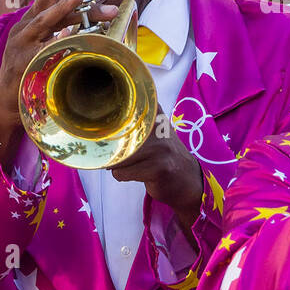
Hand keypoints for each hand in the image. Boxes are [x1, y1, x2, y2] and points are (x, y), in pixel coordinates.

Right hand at [0, 0, 117, 159]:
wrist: (9, 102)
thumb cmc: (29, 71)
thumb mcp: (40, 46)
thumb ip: (56, 32)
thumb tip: (78, 22)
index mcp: (30, 23)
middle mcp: (24, 29)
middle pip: (44, 2)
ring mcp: (22, 45)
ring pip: (43, 22)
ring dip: (62, 8)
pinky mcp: (23, 63)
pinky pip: (42, 50)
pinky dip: (55, 41)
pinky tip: (68, 34)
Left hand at [109, 114, 204, 230]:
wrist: (189, 180)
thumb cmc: (163, 156)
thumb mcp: (154, 131)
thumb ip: (136, 120)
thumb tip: (100, 125)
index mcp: (155, 113)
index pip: (122, 109)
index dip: (110, 121)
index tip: (105, 122)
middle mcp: (158, 127)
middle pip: (115, 138)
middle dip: (111, 149)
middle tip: (120, 155)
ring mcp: (159, 148)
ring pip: (118, 157)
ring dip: (118, 165)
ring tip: (133, 166)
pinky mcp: (158, 168)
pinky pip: (121, 173)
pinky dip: (123, 176)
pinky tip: (138, 174)